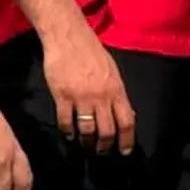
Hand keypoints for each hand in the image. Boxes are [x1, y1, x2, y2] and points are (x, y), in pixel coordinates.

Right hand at [42, 22, 135, 155]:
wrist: (69, 37)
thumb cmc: (92, 52)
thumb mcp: (112, 71)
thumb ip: (117, 93)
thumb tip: (125, 114)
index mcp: (116, 89)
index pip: (126, 122)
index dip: (126, 140)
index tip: (124, 152)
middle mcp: (101, 96)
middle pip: (107, 131)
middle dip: (104, 147)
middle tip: (100, 152)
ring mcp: (81, 97)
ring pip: (87, 130)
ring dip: (86, 143)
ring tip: (85, 145)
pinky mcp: (62, 96)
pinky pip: (66, 122)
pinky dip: (67, 132)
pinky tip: (69, 134)